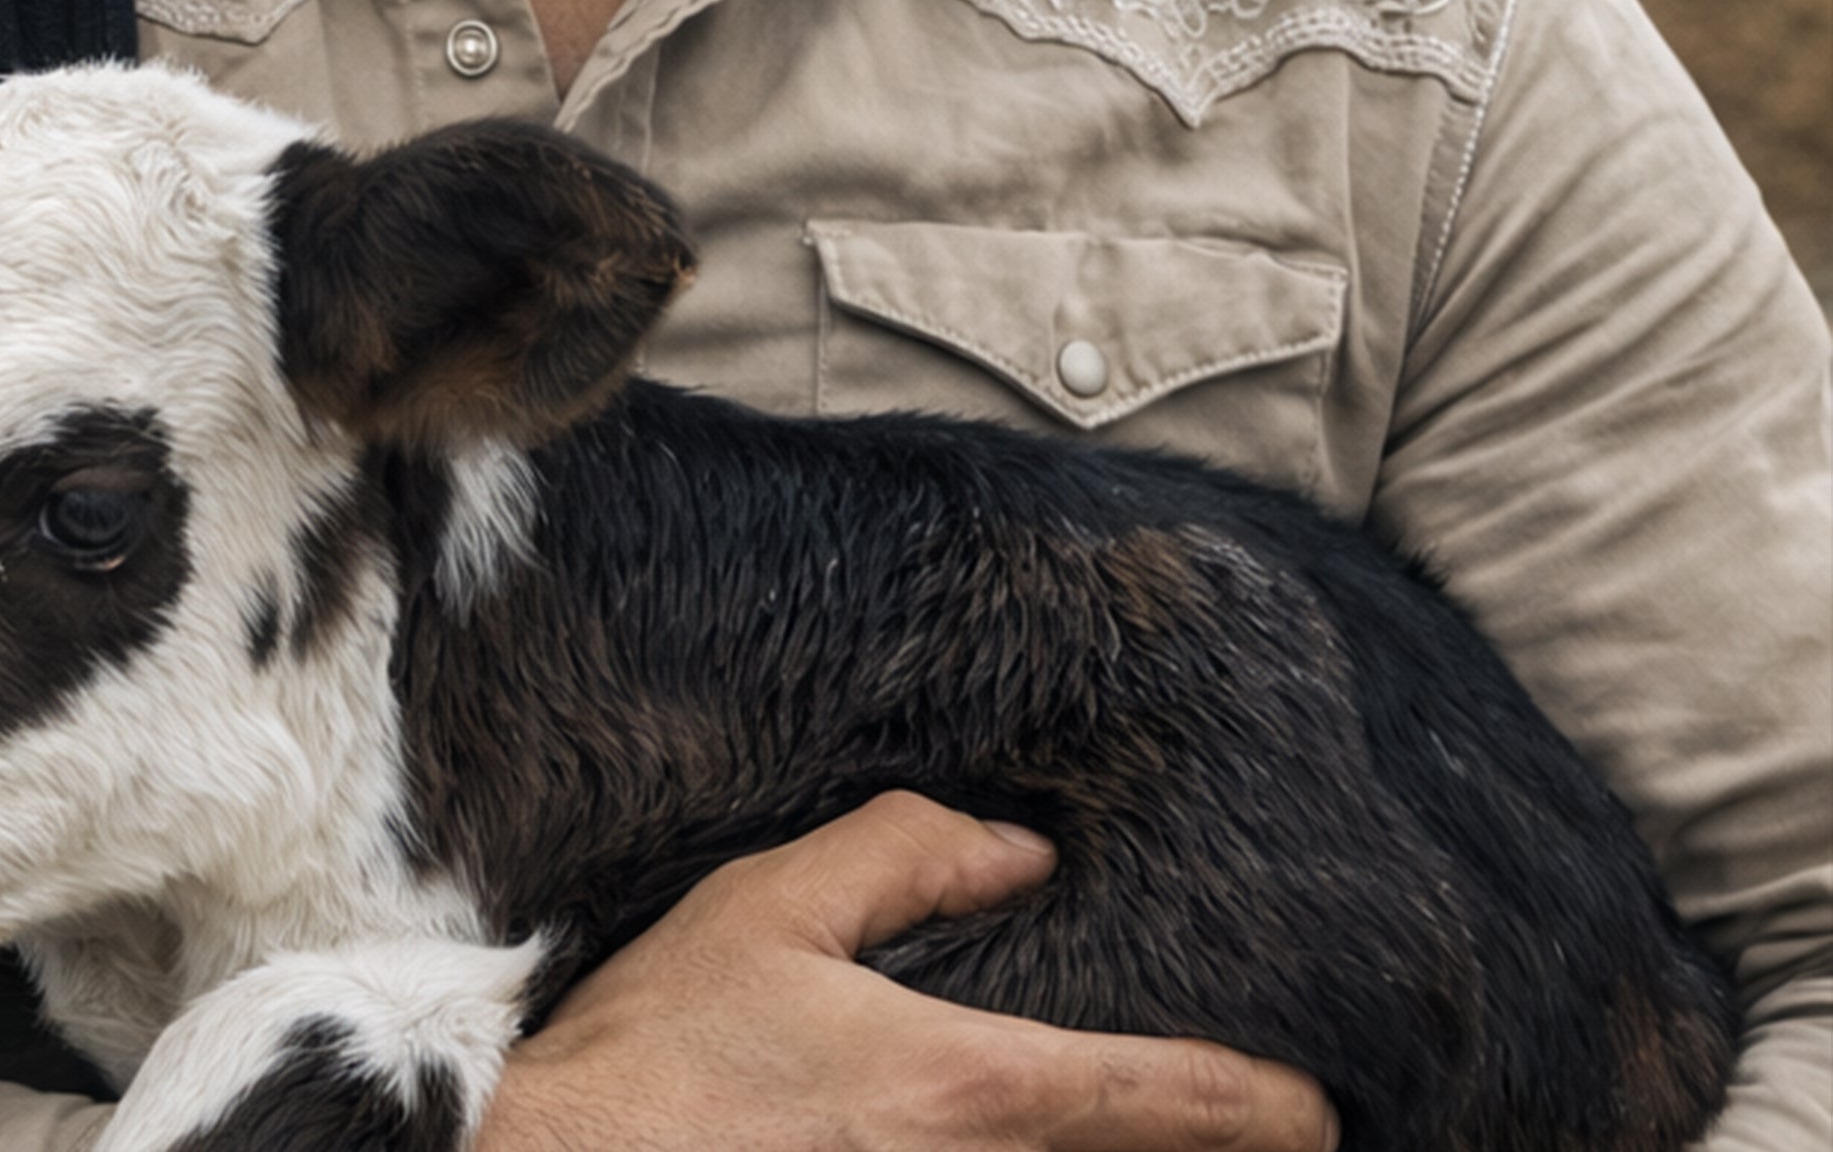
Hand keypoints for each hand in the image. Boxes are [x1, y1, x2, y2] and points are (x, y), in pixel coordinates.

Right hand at [476, 793, 1336, 1151]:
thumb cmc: (658, 1052)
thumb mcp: (768, 912)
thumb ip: (900, 861)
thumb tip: (1018, 854)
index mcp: (961, 1089)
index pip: (1149, 1097)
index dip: (1252, 1104)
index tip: (1318, 1108)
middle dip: (1204, 1146)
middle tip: (1270, 1126)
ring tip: (1165, 1134)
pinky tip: (1047, 1149)